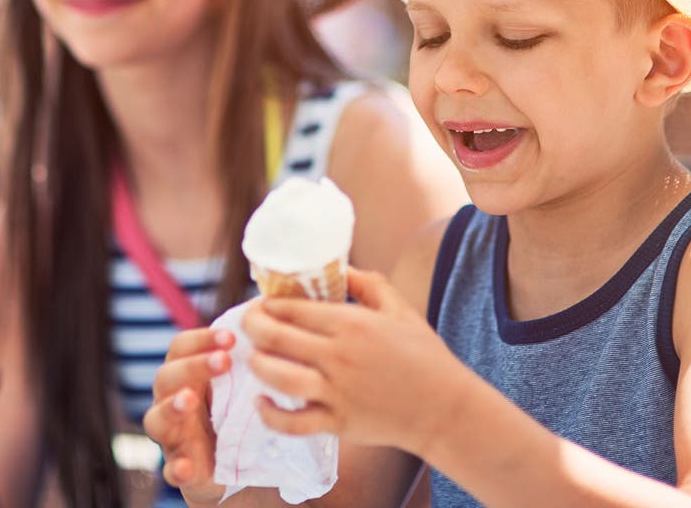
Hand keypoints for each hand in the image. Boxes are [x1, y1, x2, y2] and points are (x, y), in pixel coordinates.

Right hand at [142, 326, 233, 502]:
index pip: (180, 348)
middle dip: (193, 366)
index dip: (201, 339)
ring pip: (157, 419)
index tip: (232, 337)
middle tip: (224, 361)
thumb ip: (242, 356)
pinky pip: (170, 470)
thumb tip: (263, 313)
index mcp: (182, 375)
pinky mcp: (179, 468)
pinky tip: (185, 467)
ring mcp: (171, 436)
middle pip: (166, 377)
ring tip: (189, 400)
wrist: (222, 465)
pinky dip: (175, 468)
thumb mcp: (232, 384)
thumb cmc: (226, 412)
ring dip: (172, 408)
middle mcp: (168, 401)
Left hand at [241, 268, 462, 452]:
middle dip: (250, 327)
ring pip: (277, 376)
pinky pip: (292, 422)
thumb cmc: (424, 356)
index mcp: (351, 324)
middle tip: (244, 325)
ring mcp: (336, 392)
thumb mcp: (400, 309)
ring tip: (251, 358)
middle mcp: (339, 356)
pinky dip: (270, 413)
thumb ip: (368, 283)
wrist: (446, 409)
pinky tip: (261, 401)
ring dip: (256, 364)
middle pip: (275, 337)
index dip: (267, 304)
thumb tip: (339, 266)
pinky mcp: (338, 423)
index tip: (260, 303)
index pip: (292, 308)